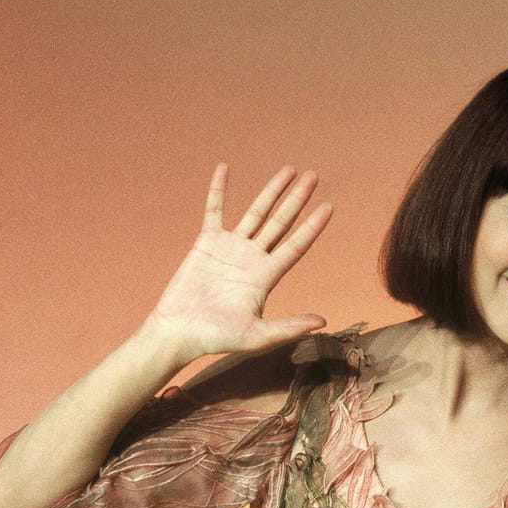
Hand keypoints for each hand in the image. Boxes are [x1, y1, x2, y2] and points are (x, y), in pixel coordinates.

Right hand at [146, 164, 330, 363]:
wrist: (179, 333)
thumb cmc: (216, 339)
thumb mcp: (257, 336)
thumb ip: (288, 327)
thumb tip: (323, 321)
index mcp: (266, 277)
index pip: (296, 245)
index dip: (312, 226)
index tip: (329, 206)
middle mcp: (253, 258)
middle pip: (281, 223)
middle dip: (297, 200)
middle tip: (314, 176)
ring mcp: (230, 248)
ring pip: (256, 212)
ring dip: (271, 191)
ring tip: (289, 170)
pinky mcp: (206, 243)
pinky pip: (214, 210)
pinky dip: (218, 190)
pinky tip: (224, 168)